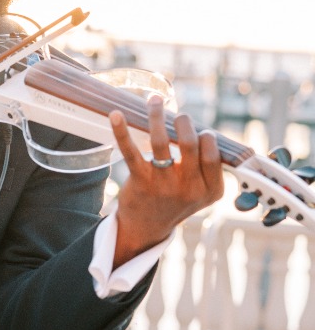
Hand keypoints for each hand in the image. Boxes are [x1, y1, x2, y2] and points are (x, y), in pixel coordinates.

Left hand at [109, 96, 223, 268]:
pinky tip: (116, 115)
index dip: (208, 138)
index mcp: (209, 190)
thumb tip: (205, 130)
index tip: (202, 131)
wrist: (146, 228)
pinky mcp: (140, 181)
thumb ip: (209, 168)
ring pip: (162, 142)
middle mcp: (188, 188)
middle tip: (179, 116)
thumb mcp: (202, 192)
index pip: (214, 156)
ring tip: (154, 101)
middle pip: (190, 144)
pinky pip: (131, 151)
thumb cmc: (176, 201)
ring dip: (158, 116)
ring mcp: (163, 184)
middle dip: (184, 122)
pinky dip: (122, 131)